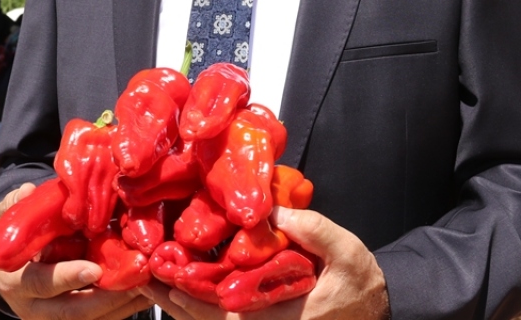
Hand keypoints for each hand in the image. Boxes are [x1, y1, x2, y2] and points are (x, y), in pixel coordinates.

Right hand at [0, 183, 153, 319]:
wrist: (11, 272)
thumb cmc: (15, 242)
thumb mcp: (6, 222)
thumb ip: (13, 206)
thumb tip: (25, 190)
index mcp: (18, 282)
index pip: (42, 283)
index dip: (68, 277)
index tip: (94, 270)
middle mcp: (37, 307)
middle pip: (74, 310)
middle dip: (108, 298)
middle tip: (136, 280)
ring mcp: (57, 317)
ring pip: (93, 318)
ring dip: (123, 304)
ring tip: (149, 284)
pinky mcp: (76, 319)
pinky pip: (103, 318)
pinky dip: (125, 307)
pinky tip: (146, 291)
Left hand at [140, 206, 388, 319]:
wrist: (374, 303)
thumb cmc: (360, 279)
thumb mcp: (346, 250)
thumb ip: (313, 230)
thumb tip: (271, 211)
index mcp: (289, 319)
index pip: (235, 316)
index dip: (200, 304)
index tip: (173, 282)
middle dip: (177, 304)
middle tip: (146, 280)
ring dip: (180, 306)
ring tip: (150, 283)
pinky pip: (223, 319)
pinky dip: (197, 306)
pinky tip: (176, 288)